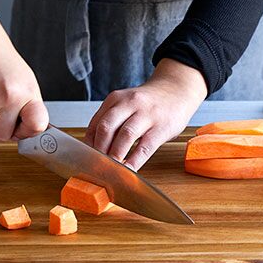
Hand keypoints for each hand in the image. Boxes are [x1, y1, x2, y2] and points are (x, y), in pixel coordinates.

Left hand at [85, 58, 207, 169]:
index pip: (96, 123)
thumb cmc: (148, 104)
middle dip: (98, 150)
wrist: (177, 91)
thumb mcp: (126, 104)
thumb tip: (95, 149)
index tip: (85, 159)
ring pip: (125, 136)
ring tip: (110, 170)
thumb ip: (111, 121)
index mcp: (116, 99)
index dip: (88, 144)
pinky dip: (134, 161)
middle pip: (107, 127)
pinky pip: (144, 147)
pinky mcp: (161, 127)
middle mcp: (130, 103)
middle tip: (95, 166)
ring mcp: (146, 114)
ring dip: (115, 156)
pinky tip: (129, 171)